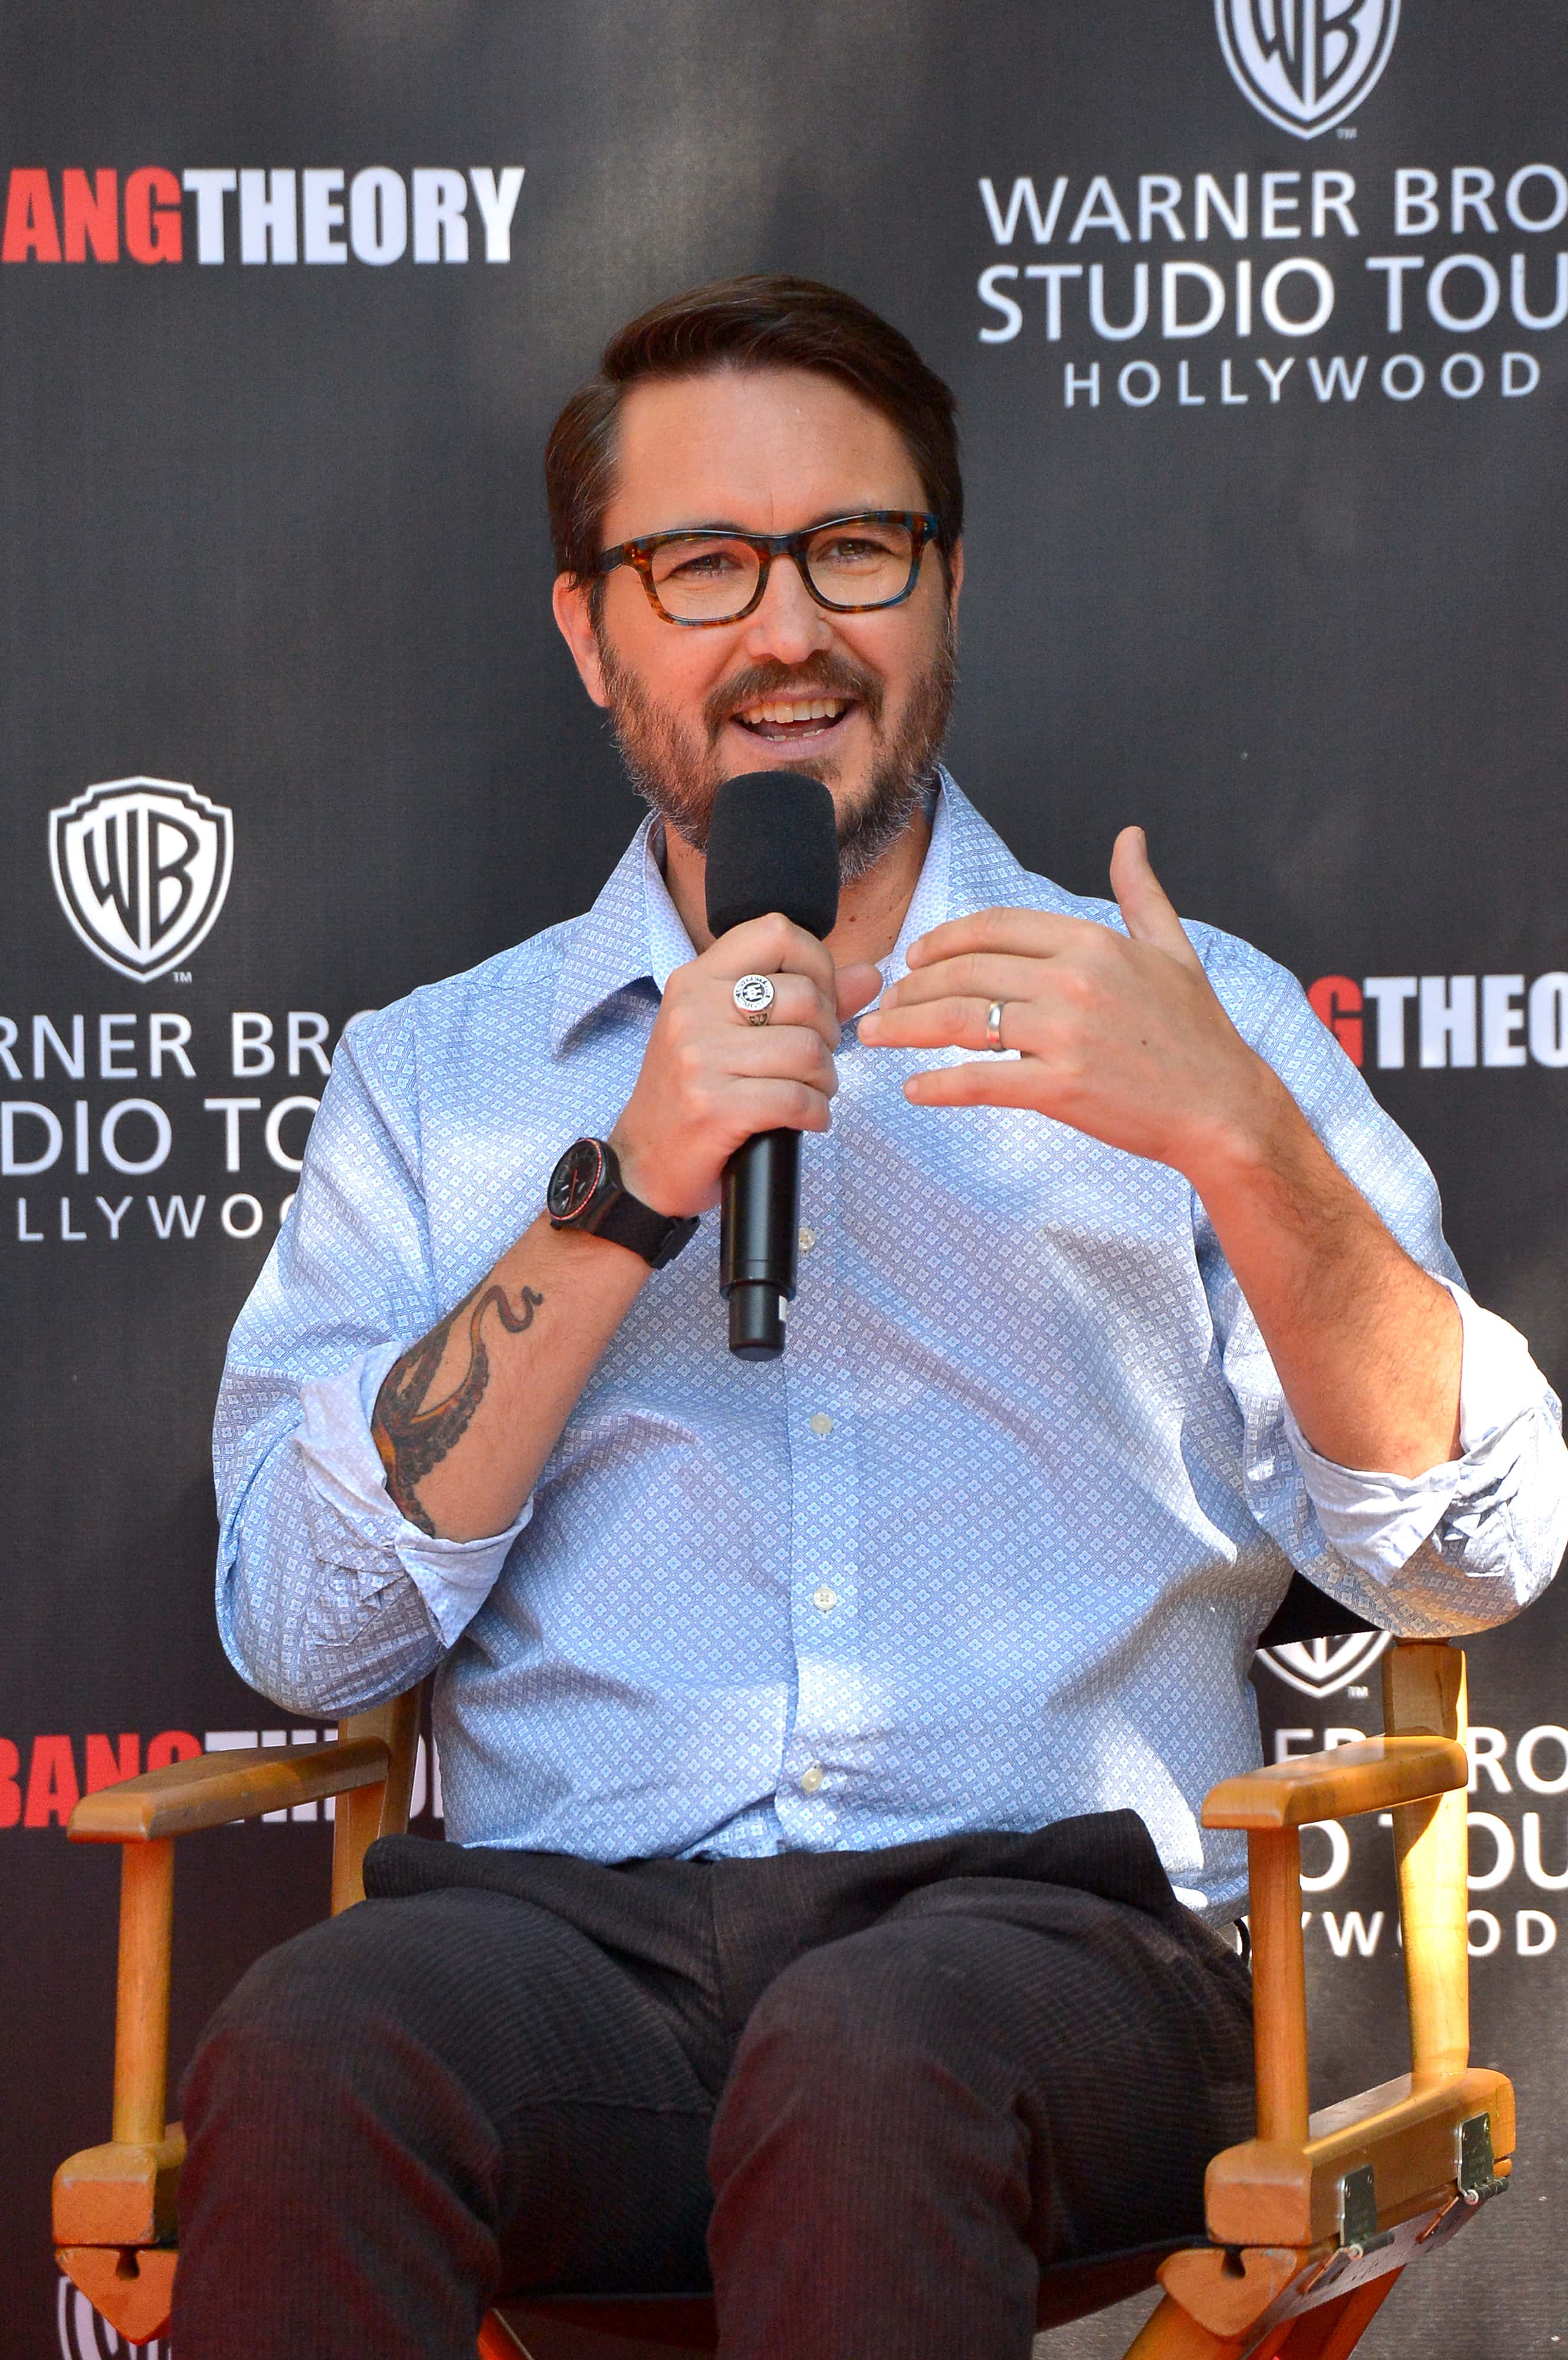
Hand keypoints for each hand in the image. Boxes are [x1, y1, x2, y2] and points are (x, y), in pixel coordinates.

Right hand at [612, 913, 881, 1215]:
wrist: (644, 1162)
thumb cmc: (696, 1092)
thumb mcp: (734, 1032)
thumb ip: (805, 999)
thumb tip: (869, 974)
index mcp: (697, 979)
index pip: (777, 933)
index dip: (817, 965)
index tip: (817, 1003)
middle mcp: (694, 1009)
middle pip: (806, 997)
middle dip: (828, 1035)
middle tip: (814, 1062)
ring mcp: (700, 1058)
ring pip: (808, 1051)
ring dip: (826, 1081)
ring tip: (810, 1093)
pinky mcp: (712, 1107)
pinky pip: (796, 1099)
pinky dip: (816, 1114)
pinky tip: (806, 1120)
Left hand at [857, 828, 1282, 1177]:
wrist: (1224, 1106)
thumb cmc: (1198, 1033)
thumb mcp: (1173, 949)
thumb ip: (1141, 893)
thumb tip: (1130, 838)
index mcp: (1091, 941)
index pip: (991, 927)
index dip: (941, 940)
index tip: (914, 958)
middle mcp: (1073, 979)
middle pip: (965, 972)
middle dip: (912, 986)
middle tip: (884, 1002)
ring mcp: (1065, 1033)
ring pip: (961, 1021)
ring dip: (906, 1027)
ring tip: (875, 1037)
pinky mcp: (1061, 1086)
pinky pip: (982, 1080)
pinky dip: (940, 1086)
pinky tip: (915, 1091)